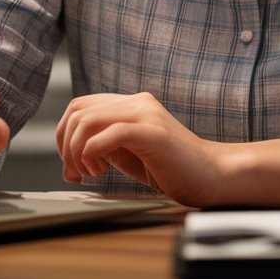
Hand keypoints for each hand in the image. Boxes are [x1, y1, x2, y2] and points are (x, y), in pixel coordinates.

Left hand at [55, 92, 228, 206]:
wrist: (214, 175)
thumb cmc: (174, 169)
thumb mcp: (130, 153)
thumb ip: (104, 146)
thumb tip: (69, 160)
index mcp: (131, 104)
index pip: (80, 106)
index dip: (65, 135)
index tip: (71, 166)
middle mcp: (137, 102)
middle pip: (78, 110)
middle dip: (66, 145)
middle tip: (77, 173)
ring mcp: (146, 115)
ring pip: (88, 120)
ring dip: (78, 151)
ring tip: (91, 172)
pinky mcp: (154, 133)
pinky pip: (111, 134)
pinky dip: (93, 153)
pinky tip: (100, 170)